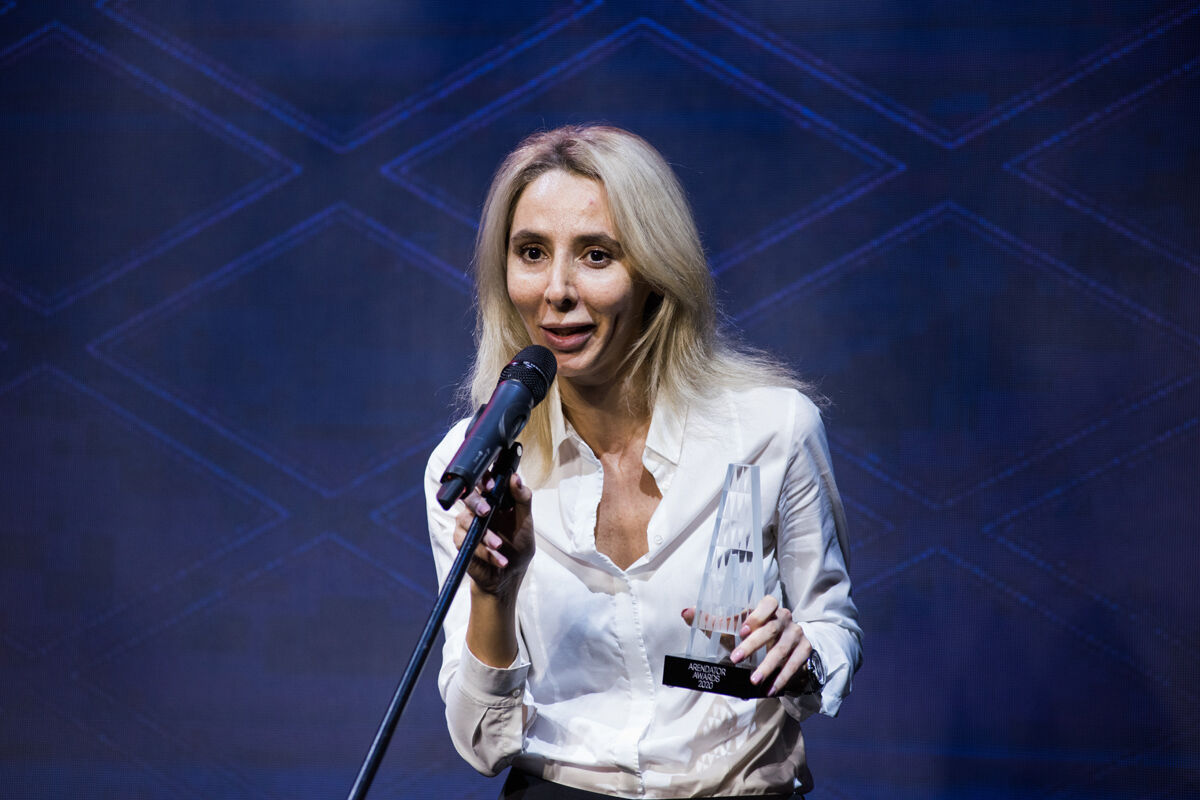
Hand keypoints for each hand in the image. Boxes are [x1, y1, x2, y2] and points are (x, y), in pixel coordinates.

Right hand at [453, 472, 533, 600]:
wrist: (510, 575)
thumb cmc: (518, 545)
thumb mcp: (525, 521)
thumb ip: (522, 499)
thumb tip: (516, 478)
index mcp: (493, 499)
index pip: (483, 481)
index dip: (483, 479)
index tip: (492, 486)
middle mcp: (477, 509)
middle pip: (467, 496)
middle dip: (476, 502)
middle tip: (486, 511)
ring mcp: (466, 525)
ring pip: (466, 521)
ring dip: (485, 536)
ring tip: (499, 546)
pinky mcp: (461, 542)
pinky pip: (468, 543)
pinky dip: (485, 552)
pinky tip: (499, 560)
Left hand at [681, 595, 811, 696]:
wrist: (788, 650)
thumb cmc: (755, 636)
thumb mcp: (736, 629)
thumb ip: (713, 621)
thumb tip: (685, 612)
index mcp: (769, 608)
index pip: (768, 602)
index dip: (756, 614)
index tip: (742, 630)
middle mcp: (785, 618)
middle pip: (771, 629)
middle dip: (753, 645)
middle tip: (736, 659)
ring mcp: (797, 634)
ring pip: (782, 649)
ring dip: (767, 666)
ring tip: (753, 680)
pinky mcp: (805, 651)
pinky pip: (795, 664)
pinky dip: (782, 677)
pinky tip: (770, 689)